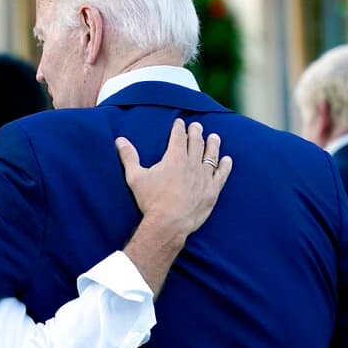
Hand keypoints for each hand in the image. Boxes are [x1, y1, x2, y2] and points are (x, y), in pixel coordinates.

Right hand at [117, 119, 232, 294]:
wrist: (169, 224)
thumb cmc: (150, 201)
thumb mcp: (135, 177)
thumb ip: (129, 157)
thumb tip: (119, 140)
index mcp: (174, 158)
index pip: (178, 137)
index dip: (179, 128)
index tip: (179, 122)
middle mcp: (192, 164)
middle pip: (196, 143)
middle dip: (196, 132)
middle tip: (197, 126)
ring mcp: (204, 177)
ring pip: (211, 156)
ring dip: (213, 145)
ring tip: (215, 137)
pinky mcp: (211, 191)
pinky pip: (221, 175)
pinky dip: (225, 166)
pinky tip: (227, 160)